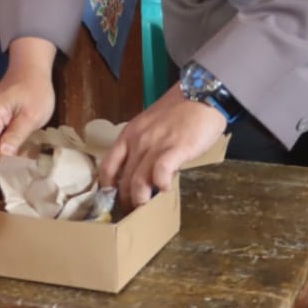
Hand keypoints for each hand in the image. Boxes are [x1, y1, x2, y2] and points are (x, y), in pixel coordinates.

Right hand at [0, 37, 56, 157]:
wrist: (32, 70)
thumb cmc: (34, 90)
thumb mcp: (30, 116)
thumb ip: (15, 136)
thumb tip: (3, 156)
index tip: (9, 165)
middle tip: (16, 163)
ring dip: (0, 152)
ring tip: (17, 156)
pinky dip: (2, 145)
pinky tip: (14, 147)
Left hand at [98, 84, 227, 207]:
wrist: (201, 95)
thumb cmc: (178, 111)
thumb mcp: (150, 125)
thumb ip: (142, 144)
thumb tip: (140, 169)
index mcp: (128, 135)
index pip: (107, 167)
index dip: (108, 188)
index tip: (114, 199)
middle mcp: (137, 141)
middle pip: (122, 180)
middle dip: (126, 200)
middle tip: (134, 211)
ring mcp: (154, 145)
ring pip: (137, 182)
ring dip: (141, 200)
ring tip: (147, 208)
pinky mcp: (175, 149)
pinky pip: (160, 173)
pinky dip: (161, 186)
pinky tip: (167, 190)